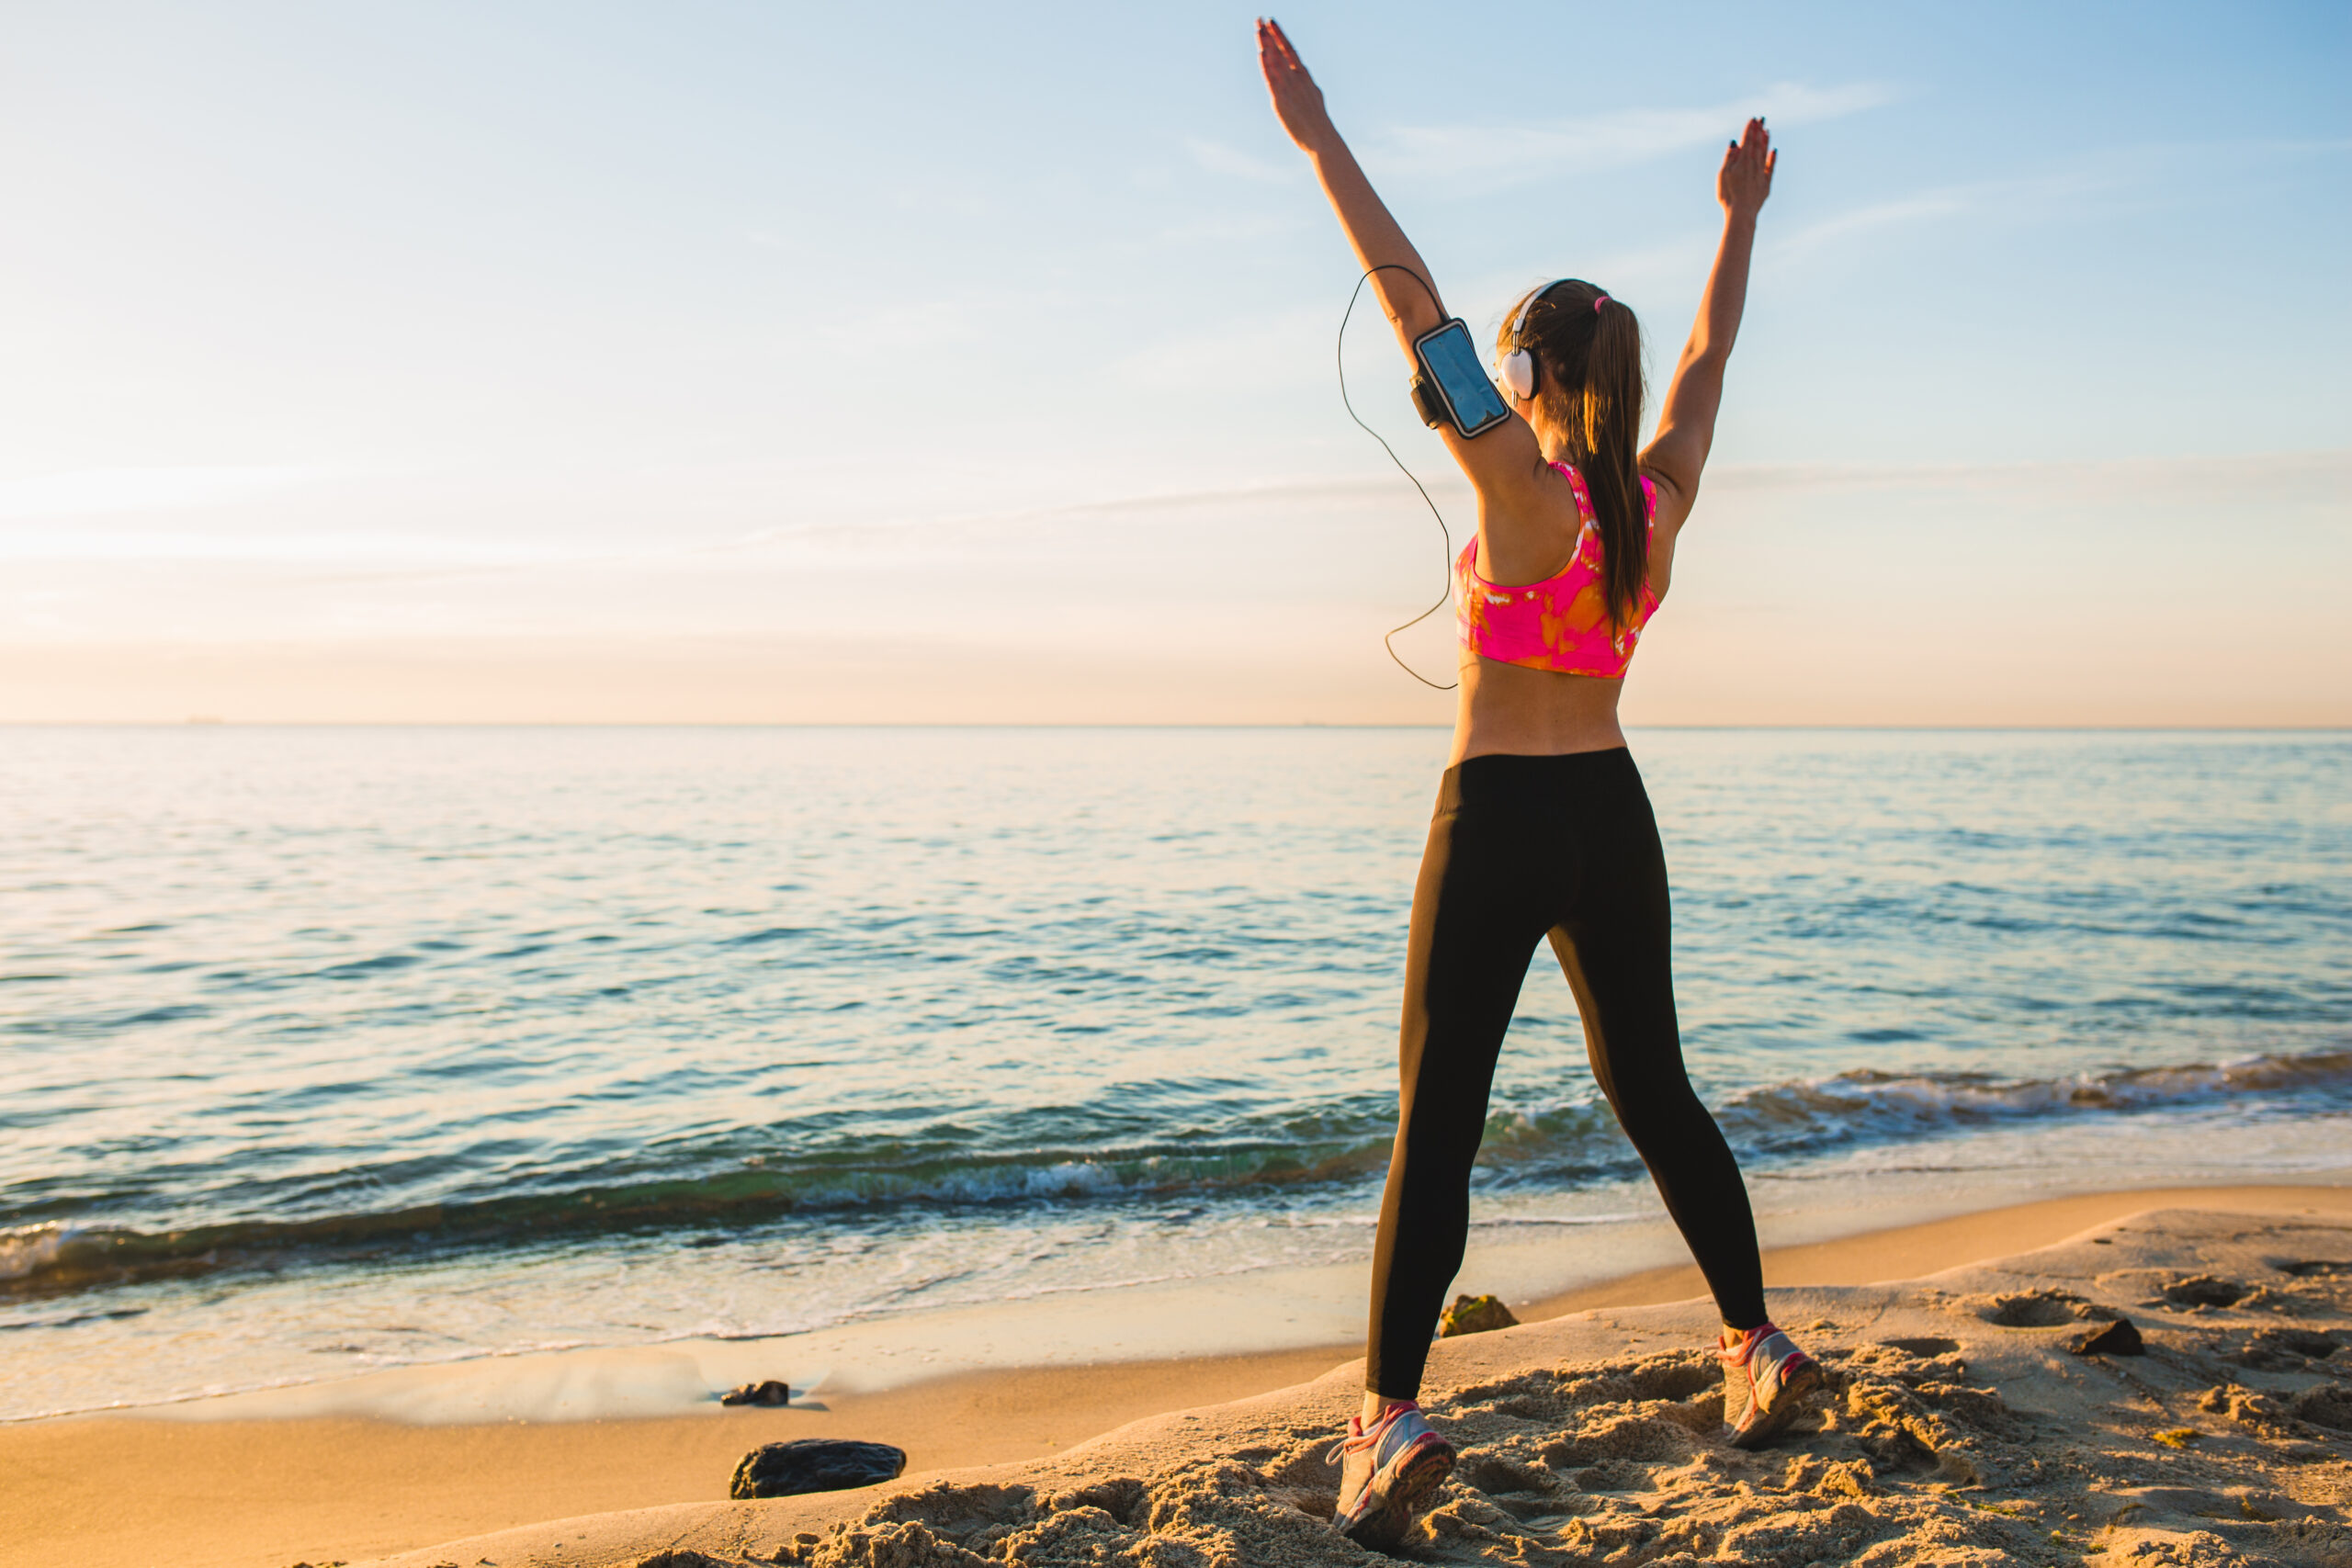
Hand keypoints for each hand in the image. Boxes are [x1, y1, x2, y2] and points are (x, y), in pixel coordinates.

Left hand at [1257, 18, 1334, 154]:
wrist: (1322, 138)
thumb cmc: (1317, 120)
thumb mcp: (1315, 95)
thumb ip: (1306, 83)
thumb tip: (1304, 73)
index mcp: (1305, 76)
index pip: (1290, 50)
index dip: (1280, 35)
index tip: (1272, 22)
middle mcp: (1297, 78)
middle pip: (1280, 51)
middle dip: (1269, 34)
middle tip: (1259, 18)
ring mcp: (1289, 88)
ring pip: (1276, 61)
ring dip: (1266, 44)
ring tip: (1257, 29)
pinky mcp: (1281, 100)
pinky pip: (1272, 79)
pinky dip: (1266, 65)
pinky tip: (1261, 53)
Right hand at [1716, 117, 1774, 219]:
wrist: (1742, 213)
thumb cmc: (1728, 196)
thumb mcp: (1723, 175)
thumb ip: (1729, 158)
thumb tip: (1735, 143)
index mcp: (1743, 162)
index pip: (1747, 141)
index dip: (1750, 130)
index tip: (1752, 119)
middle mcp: (1754, 165)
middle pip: (1757, 145)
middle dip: (1759, 131)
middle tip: (1761, 119)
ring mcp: (1761, 174)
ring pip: (1765, 153)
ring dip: (1766, 141)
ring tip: (1767, 130)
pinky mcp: (1766, 184)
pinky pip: (1771, 167)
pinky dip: (1773, 158)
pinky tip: (1774, 150)